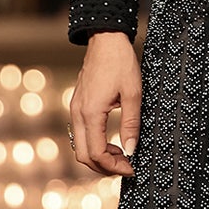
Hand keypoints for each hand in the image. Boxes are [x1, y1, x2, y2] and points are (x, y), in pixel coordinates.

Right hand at [69, 31, 141, 177]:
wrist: (105, 40)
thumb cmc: (121, 63)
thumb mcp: (133, 94)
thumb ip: (132, 124)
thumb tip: (131, 150)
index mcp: (91, 113)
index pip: (97, 153)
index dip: (114, 166)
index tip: (132, 168)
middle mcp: (78, 114)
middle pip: (84, 156)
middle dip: (105, 167)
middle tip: (127, 167)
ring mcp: (75, 110)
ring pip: (80, 146)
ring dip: (99, 156)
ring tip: (122, 155)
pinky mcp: (77, 106)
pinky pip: (81, 134)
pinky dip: (95, 144)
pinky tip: (112, 142)